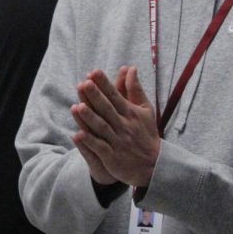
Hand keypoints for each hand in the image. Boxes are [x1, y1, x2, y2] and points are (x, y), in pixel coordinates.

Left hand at [71, 67, 159, 186]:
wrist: (154, 164)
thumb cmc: (146, 133)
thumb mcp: (145, 109)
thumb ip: (135, 89)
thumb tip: (131, 68)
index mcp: (130, 113)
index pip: (115, 96)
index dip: (104, 84)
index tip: (93, 72)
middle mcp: (123, 126)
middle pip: (107, 109)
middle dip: (96, 97)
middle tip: (84, 84)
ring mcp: (117, 141)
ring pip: (102, 128)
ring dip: (90, 118)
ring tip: (78, 106)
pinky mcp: (112, 157)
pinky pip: (100, 148)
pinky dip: (90, 142)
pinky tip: (78, 134)